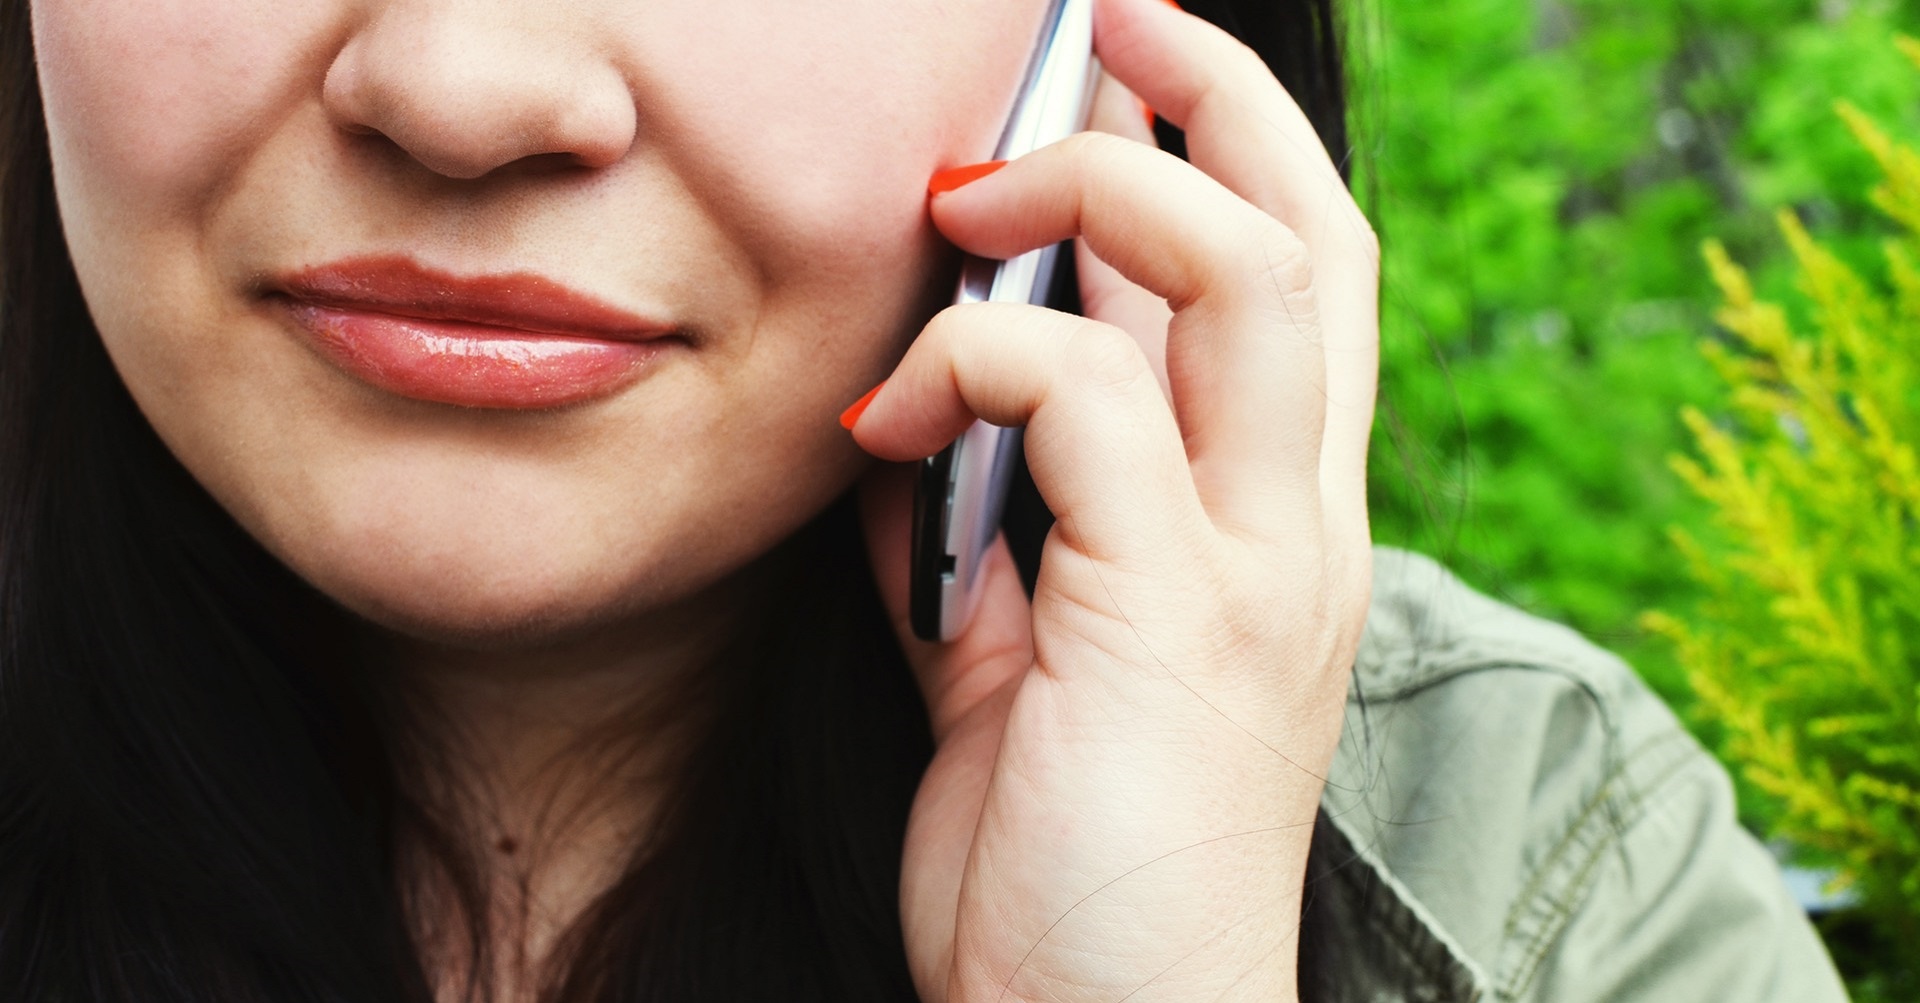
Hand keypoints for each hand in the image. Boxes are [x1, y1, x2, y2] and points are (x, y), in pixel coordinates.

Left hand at [846, 0, 1379, 997]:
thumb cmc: (1065, 854)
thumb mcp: (1024, 660)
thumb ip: (997, 532)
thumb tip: (918, 419)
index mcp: (1273, 526)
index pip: (1303, 281)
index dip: (1232, 147)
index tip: (1122, 74)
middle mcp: (1298, 525)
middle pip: (1313, 233)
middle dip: (1212, 95)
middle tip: (1103, 20)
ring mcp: (1254, 566)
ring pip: (1243, 272)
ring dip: (1097, 190)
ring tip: (976, 193)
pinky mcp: (1174, 618)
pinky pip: (1077, 401)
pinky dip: (968, 368)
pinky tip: (881, 419)